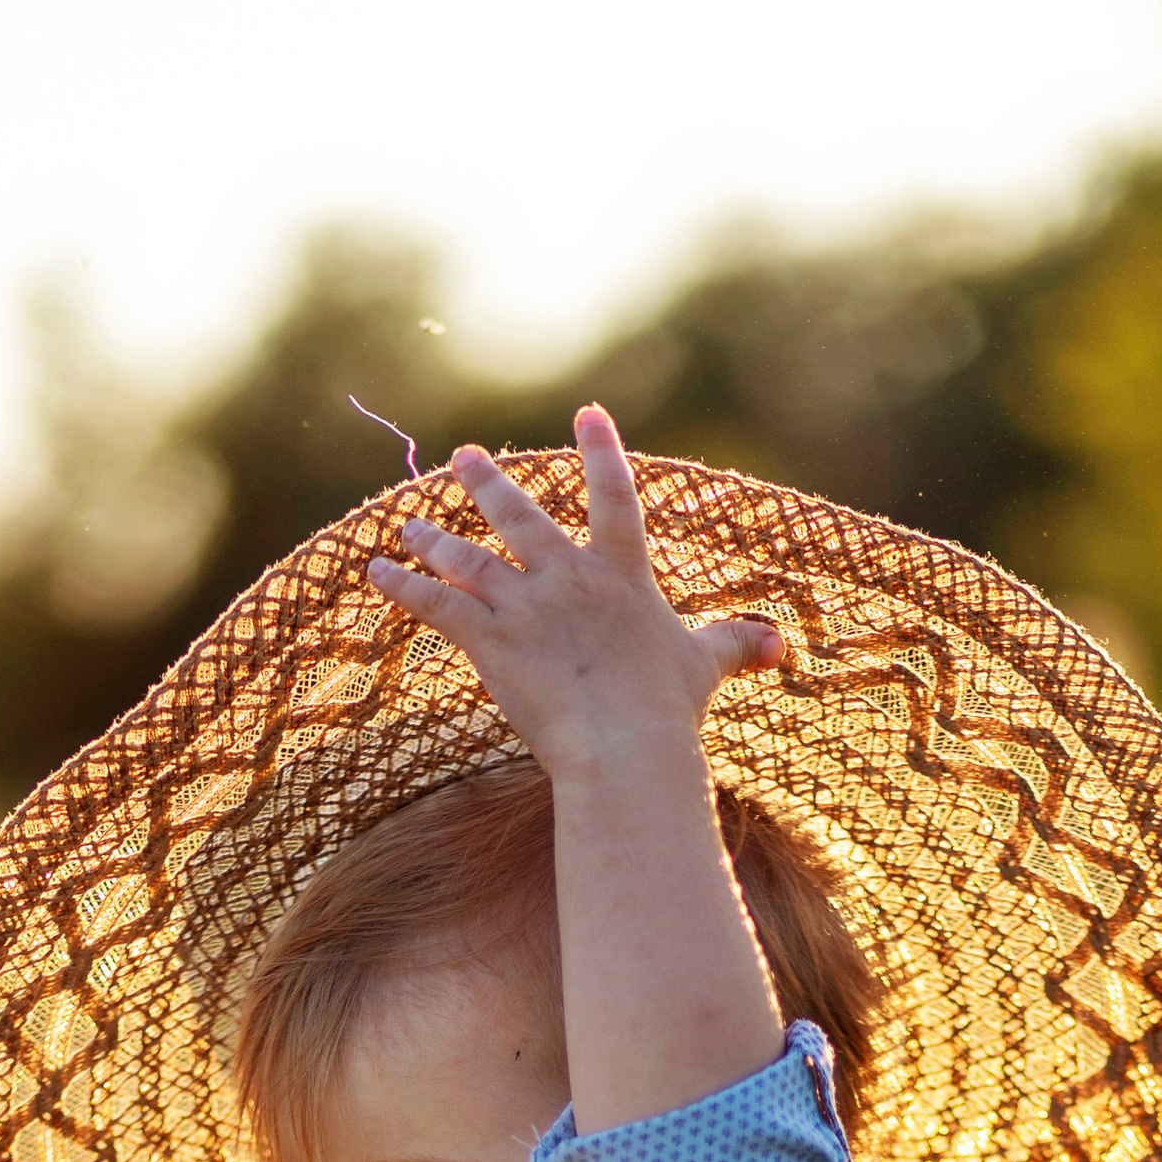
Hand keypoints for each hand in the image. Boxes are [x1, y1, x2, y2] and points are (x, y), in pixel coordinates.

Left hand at [367, 404, 789, 1135]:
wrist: (624, 747)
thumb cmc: (667, 713)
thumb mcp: (706, 667)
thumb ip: (737, 644)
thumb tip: (785, 644)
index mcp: (620, 575)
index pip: (615, 496)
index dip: (603, 451)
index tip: (587, 414)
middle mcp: (569, 576)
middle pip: (523, 517)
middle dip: (490, 485)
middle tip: (465, 459)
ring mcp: (525, 605)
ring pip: (471, 558)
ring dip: (436, 538)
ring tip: (410, 521)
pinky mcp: (489, 640)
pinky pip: (436, 604)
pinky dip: (404, 586)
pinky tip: (376, 571)